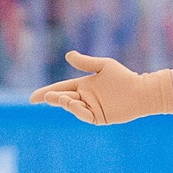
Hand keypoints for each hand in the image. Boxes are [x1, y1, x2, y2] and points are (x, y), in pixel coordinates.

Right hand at [29, 52, 172, 125]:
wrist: (141, 92)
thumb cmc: (124, 77)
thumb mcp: (104, 66)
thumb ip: (86, 62)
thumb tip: (68, 55)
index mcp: (83, 85)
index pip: (60, 88)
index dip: (46, 93)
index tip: (32, 98)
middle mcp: (85, 98)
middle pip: (63, 98)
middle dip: (54, 98)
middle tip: (48, 97)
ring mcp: (91, 108)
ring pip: (72, 107)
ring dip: (66, 103)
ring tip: (64, 98)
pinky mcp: (99, 118)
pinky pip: (84, 115)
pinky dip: (78, 111)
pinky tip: (76, 103)